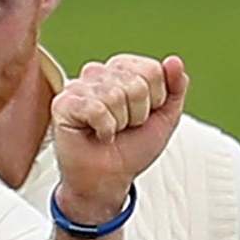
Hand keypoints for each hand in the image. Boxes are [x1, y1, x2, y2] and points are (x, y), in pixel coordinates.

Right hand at [50, 53, 188, 221]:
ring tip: (111, 132)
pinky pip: (95, 109)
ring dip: (120, 124)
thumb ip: (175, 87)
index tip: (143, 116)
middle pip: (136, 84)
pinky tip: (97, 134)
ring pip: (115, 96)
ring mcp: (79, 86)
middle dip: (138, 114)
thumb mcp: (165, 118)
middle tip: (125, 127)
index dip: (156, 100)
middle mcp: (99, 72)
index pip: (153, 70)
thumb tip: (174, 61)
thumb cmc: (133, 147)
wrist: (111, 178)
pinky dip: (104, 129)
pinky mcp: (63, 103)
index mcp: (123, 69)